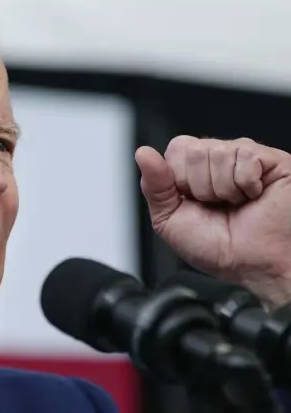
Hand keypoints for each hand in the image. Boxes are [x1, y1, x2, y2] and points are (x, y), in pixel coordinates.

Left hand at [136, 136, 290, 306]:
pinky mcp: (271, 159)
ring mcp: (245, 157)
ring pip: (216, 152)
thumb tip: (143, 154)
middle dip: (199, 186)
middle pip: (191, 149)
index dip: (177, 178)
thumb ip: (154, 187)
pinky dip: (245, 184)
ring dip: (223, 189)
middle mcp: (218, 161)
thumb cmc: (221, 249)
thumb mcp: (170, 221)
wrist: (257, 266)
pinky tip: (253, 196)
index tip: (191, 202)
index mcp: (193, 172)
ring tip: (236, 204)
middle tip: (216, 206)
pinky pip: (244, 155)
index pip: (175, 150)